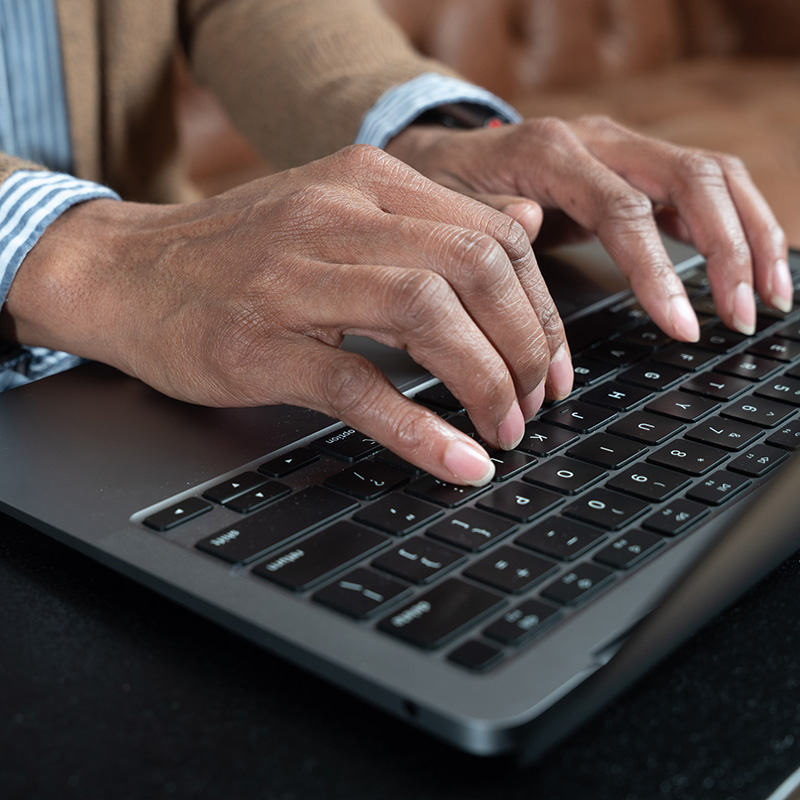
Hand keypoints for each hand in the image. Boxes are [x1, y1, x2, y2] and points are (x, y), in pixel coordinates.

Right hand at [0, 146, 572, 484]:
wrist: (127, 271)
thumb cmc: (240, 251)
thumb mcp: (340, 208)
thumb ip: (434, 214)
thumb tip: (526, 219)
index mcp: (366, 181)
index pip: (493, 233)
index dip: (541, 305)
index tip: (553, 359)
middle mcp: (336, 215)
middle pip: (474, 269)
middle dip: (526, 345)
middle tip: (536, 401)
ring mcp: (293, 279)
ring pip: (427, 316)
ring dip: (485, 382)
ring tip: (504, 428)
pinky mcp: (260, 344)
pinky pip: (359, 385)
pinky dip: (420, 428)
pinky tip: (457, 459)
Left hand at [387, 115, 790, 338]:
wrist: (447, 156)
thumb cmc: (446, 188)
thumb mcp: (449, 207)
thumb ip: (489, 218)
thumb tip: (532, 223)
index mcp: (550, 152)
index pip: (623, 209)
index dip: (657, 269)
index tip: (681, 325)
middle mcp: (597, 142)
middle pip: (691, 178)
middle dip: (728, 248)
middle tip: (743, 315)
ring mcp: (622, 151)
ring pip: (712, 176)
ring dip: (750, 234)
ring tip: (770, 296)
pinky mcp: (635, 170)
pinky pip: (702, 188)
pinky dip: (734, 225)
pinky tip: (750, 267)